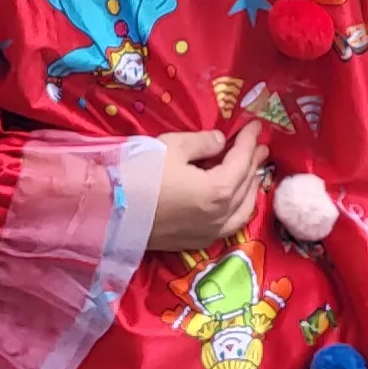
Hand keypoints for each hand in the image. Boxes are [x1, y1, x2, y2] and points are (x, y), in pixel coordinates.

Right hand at [146, 122, 269, 251]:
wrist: (108, 211)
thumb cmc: (140, 173)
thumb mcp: (172, 146)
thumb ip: (203, 142)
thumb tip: (221, 141)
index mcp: (218, 190)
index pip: (242, 161)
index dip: (249, 141)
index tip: (255, 126)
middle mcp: (220, 216)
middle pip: (246, 185)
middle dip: (253, 163)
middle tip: (259, 147)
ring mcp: (209, 232)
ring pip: (243, 210)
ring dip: (251, 189)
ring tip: (253, 172)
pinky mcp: (195, 242)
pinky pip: (229, 226)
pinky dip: (239, 209)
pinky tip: (235, 201)